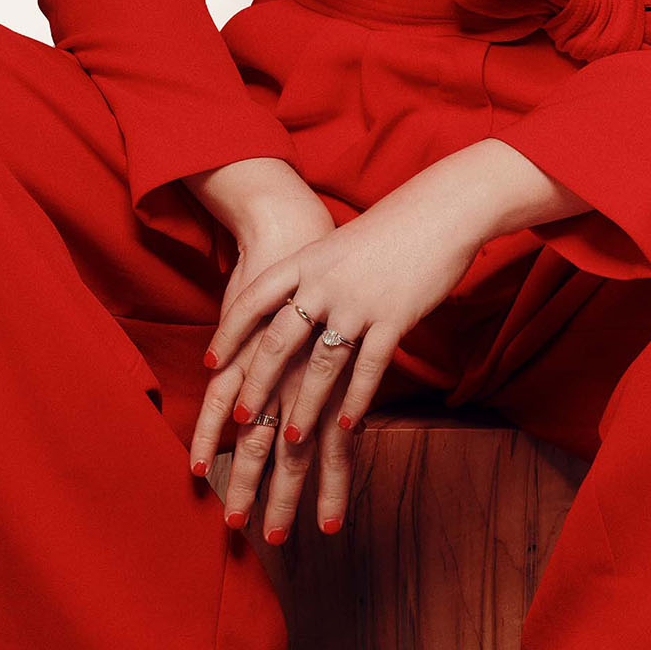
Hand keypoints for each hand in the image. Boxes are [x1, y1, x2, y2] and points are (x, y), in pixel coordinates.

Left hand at [199, 172, 485, 539]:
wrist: (440, 210)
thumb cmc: (388, 230)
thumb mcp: (337, 246)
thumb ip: (312, 275)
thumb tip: (288, 306)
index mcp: (307, 260)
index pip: (254, 299)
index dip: (229, 332)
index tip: (210, 362)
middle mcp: (325, 282)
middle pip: (279, 339)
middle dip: (257, 382)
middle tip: (241, 416)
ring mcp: (359, 301)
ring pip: (321, 364)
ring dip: (306, 406)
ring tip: (293, 439)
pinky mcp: (394, 317)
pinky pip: (368, 368)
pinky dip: (356, 401)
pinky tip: (349, 427)